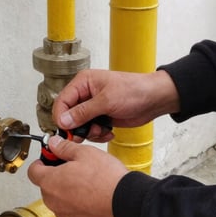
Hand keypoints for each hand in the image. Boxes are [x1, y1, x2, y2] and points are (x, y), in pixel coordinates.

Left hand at [27, 135, 127, 216]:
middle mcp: (54, 202)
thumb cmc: (106, 179)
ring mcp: (66, 215)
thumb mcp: (85, 153)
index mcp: (51, 182)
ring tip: (86, 180)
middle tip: (72, 165)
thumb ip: (64, 148)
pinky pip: (71, 210)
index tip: (51, 156)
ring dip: (66, 189)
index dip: (41, 161)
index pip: (33, 171)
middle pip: (46, 185)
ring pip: (59, 199)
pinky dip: (77, 202)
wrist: (126, 203)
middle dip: (56, 175)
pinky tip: (91, 193)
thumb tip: (53, 144)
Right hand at [53, 69, 179, 140]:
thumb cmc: (134, 90)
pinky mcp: (101, 117)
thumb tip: (63, 121)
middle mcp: (86, 94)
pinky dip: (98, 134)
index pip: (62, 101)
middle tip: (87, 133)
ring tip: (102, 130)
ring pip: (80, 125)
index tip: (67, 129)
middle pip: (69, 115)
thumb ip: (83, 112)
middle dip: (78, 127)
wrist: (154, 99)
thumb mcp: (106, 101)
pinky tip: (109, 132)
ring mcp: (94, 107)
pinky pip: (91, 130)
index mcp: (83, 82)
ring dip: (90, 132)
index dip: (62, 116)